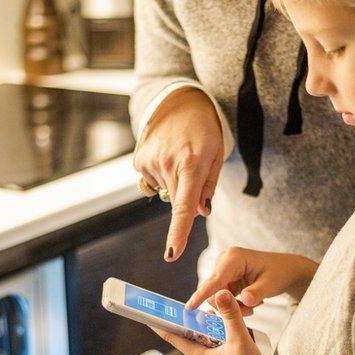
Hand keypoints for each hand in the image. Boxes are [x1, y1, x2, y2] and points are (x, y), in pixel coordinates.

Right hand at [133, 88, 223, 261]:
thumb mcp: (216, 155)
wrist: (179, 101)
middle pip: (177, 202)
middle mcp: (167, 165)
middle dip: (186, 196)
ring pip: (165, 191)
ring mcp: (150, 163)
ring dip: (173, 181)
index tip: (172, 253)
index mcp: (191, 165)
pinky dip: (161, 174)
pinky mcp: (139, 161)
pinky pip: (153, 181)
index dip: (178, 233)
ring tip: (178, 155)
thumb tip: (201, 213)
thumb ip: (209, 186)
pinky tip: (165, 154)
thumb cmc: (205, 130)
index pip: (184, 207)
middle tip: (192, 166)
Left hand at [152, 290, 266, 354]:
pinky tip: (239, 345)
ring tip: (230, 327)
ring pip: (209, 349)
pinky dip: (225, 348)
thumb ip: (231, 314)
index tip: (150, 319)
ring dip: (216, 337)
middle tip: (210, 314)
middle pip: (195, 340)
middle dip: (201, 326)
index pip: (174, 338)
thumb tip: (221, 294)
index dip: (162, 326)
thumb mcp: (240, 339)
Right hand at [186, 247, 318, 314]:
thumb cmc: (280, 273)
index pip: (215, 280)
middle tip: (250, 311)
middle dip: (228, 305)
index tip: (190, 307)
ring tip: (253, 306)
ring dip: (233, 307)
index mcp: (234, 258)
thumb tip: (245, 301)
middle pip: (213, 291)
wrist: (286, 270)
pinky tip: (249, 302)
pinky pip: (222, 298)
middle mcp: (224, 261)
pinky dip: (234, 305)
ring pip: (218, 297)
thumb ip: (256, 293)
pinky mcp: (225, 278)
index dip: (202, 295)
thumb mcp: (271, 285)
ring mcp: (223, 270)